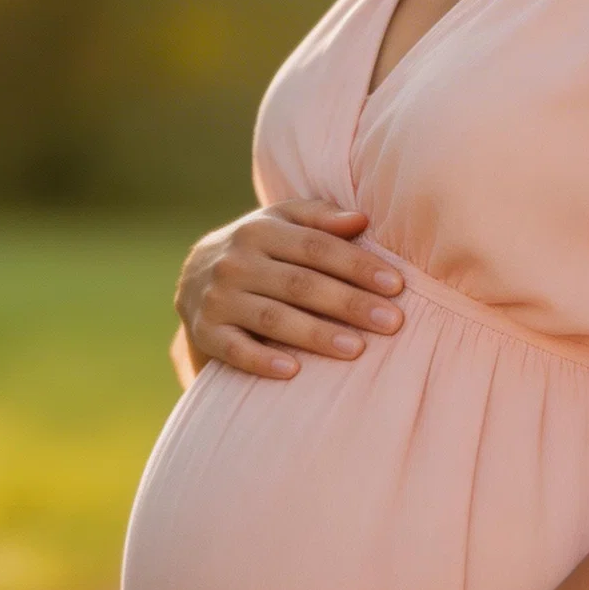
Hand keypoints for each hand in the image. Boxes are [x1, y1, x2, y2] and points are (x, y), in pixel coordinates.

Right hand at [172, 199, 404, 381]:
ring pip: (272, 318)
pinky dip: (262, 360)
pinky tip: (293, 372)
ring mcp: (218, 298)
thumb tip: (361, 219)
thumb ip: (319, 217)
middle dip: (349, 303)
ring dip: (315, 334)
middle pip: (300, 284)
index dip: (358, 266)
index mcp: (259, 230)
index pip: (317, 247)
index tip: (396, 285)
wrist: (192, 280)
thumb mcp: (281, 222)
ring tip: (357, 349)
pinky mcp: (205, 331)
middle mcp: (236, 262)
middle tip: (392, 322)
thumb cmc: (258, 250)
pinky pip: (235, 349)